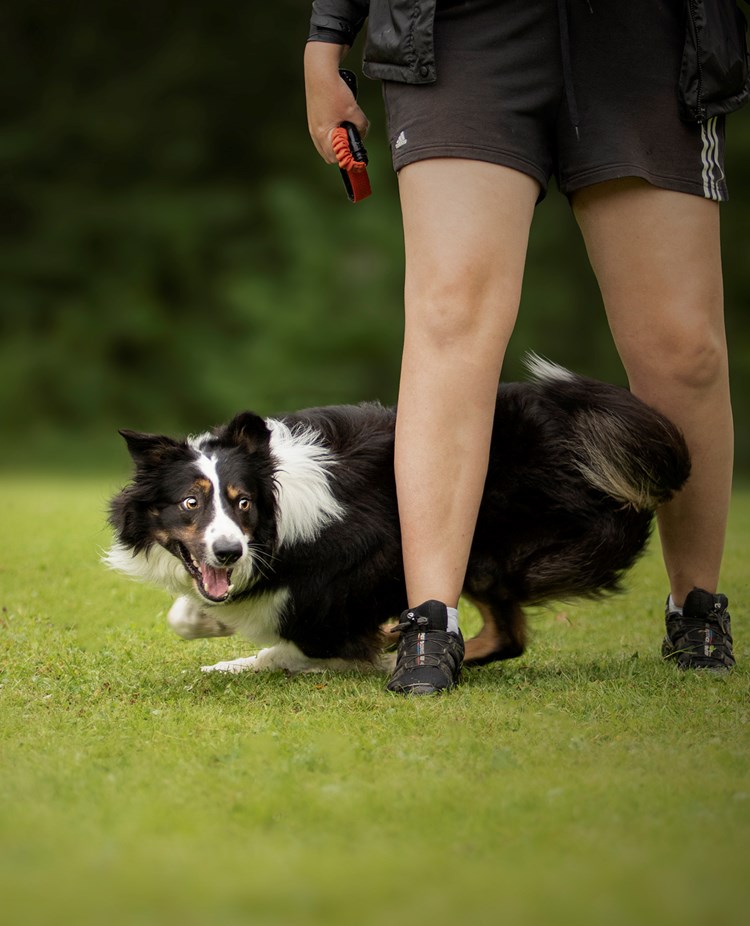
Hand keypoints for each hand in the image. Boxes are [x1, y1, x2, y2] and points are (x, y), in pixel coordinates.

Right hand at [304, 41, 369, 163]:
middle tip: (353, 141)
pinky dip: (333, 132)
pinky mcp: (314, 119)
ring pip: (327, 144)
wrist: (320, 71)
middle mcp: (315, 134)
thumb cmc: (334, 91)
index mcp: (323, 135)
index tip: (357, 156)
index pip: (336, 159)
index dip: (348, 159)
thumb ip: (362, 127)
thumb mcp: (354, 111)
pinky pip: (324, 133)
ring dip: (338, 141)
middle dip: (343, 152)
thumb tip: (362, 133)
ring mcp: (313, 126)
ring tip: (347, 128)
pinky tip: (341, 120)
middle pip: (330, 155)